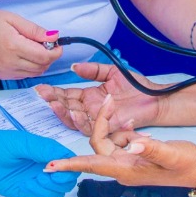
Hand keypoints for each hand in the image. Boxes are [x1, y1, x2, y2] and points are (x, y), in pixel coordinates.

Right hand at [0, 9, 58, 79]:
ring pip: (35, 73)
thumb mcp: (12, 18)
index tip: (57, 43)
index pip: (44, 56)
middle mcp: (10, 62)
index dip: (55, 51)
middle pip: (42, 66)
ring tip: (36, 49)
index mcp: (13, 46)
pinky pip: (25, 75)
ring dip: (42, 63)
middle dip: (50, 57)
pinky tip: (26, 56)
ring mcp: (6, 71)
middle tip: (47, 44)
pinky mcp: (3, 76)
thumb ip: (34, 30)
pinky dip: (31, 68)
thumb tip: (54, 36)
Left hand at [0, 126, 77, 196]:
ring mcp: (38, 181)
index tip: (54, 169)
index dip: (68, 169)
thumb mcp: (23, 143)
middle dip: (58, 182)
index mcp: (48, 152)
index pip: (71, 163)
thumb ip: (44, 149)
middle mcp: (46, 168)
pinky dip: (38, 196)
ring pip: (57, 193)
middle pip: (67, 182)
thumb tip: (63, 157)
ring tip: (32, 181)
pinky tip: (25, 187)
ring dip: (47, 189)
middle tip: (42, 176)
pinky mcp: (28, 193)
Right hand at [35, 62, 163, 133]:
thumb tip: (74, 68)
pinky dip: (78, 121)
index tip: (41, 87)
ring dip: (62, 112)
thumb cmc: (136, 87)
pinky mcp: (105, 128)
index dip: (53, 92)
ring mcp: (96, 120)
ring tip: (53, 103)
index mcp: (89, 96)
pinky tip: (72, 112)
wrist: (155, 98)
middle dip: (53, 101)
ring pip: (73, 120)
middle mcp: (90, 109)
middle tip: (42, 94)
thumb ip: (93, 70)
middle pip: (66, 108)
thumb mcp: (111, 72)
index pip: (67, 95)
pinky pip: (88, 127)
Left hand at [43, 97, 195, 187]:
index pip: (91, 165)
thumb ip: (151, 147)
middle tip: (108, 99)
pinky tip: (134, 123)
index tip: (49, 166)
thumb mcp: (171, 154)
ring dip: (112, 124)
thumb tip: (134, 141)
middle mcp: (122, 168)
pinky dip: (123, 129)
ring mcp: (127, 162)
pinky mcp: (133, 155)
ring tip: (129, 113)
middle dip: (99, 122)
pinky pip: (119, 140)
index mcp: (126, 169)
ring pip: (107, 140)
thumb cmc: (187, 164)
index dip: (69, 165)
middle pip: (97, 144)